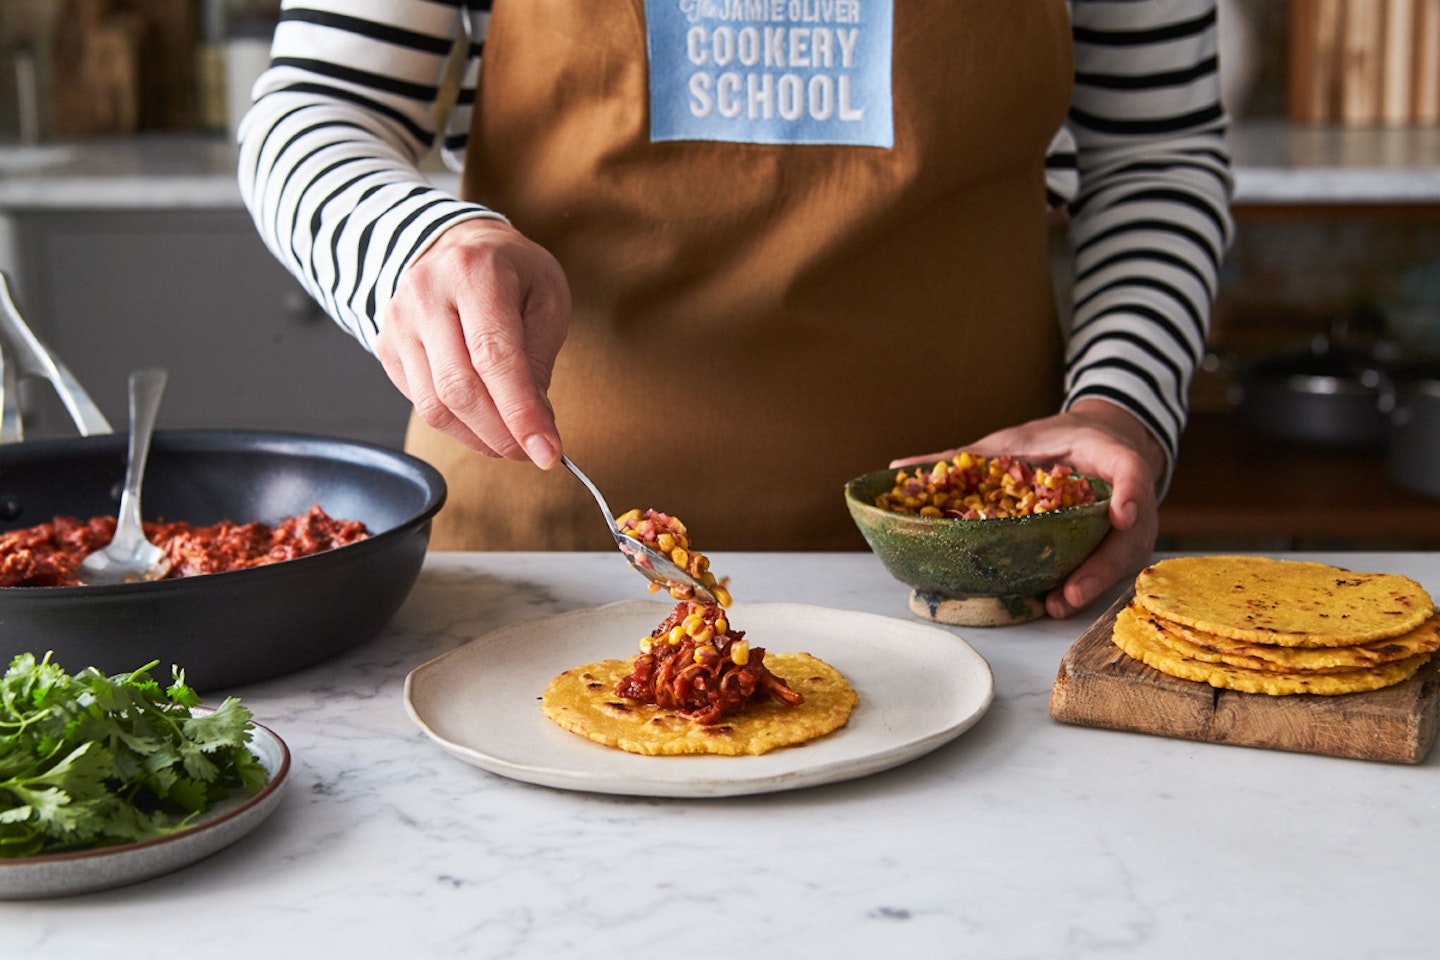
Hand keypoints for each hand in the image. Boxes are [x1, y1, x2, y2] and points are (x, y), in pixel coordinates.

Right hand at [375, 218, 570, 467]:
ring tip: (509, 438)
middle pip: (459, 388)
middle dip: (500, 433)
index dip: (521, 414)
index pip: (495, 357)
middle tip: (531, 450)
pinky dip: (456, 424)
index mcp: (474, 272)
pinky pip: (420, 402)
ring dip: (478, 437)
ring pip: (434, 405)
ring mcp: (399, 320)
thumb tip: (535, 426)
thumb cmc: (511, 272)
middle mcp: (427, 293)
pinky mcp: (386, 345)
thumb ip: (540, 361)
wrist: (458, 244)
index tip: (547, 452)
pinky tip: (481, 419)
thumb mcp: (547, 300)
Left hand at [890, 399, 1166, 618]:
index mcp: (1108, 453)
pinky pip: (1113, 564)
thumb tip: (901, 464)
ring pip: (1125, 556)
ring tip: (1057, 605)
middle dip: (1101, 566)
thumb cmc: (1055, 440)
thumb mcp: (1015, 438)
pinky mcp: (1122, 539)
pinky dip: (1089, 583)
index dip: (1130, 492)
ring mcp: (1130, 519)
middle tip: (1068, 593)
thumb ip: (965, 454)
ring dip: (1094, 584)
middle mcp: (1126, 491)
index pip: (1130, 469)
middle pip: (1131, 531)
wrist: (1098, 439)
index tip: (1120, 514)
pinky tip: (1057, 601)